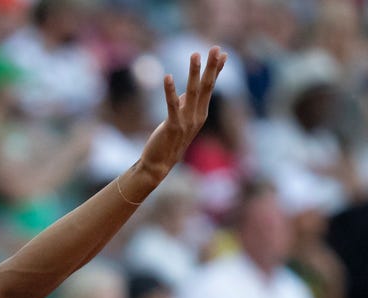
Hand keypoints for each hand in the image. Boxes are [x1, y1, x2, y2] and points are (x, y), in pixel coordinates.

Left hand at [140, 47, 226, 178]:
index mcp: (201, 113)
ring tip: (195, 54)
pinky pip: (172, 105)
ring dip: (194, 72)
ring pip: (193, 92)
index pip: (211, 88)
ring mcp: (187, 121)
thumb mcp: (180, 120)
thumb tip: (187, 90)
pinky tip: (168, 77)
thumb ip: (185, 105)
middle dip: (212, 67)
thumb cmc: (169, 141)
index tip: (222, 53)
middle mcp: (198, 116)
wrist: (159, 165)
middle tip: (216, 48)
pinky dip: (170, 90)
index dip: (216, 70)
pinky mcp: (173, 126)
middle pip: (207, 87)